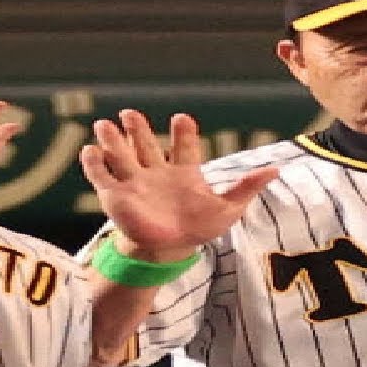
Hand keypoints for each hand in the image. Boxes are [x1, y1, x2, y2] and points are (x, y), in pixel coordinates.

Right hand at [80, 109, 278, 261]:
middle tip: (130, 113)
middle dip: (137, 129)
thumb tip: (275, 169)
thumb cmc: (198, 229)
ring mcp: (135, 183)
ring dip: (113, 139)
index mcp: (184, 173)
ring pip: (121, 155)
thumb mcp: (227, 208)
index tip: (182, 119)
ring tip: (106, 124)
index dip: (183, 133)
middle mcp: (157, 172)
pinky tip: (91, 150)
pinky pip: (101, 176)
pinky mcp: (116, 196)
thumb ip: (247, 187)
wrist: (168, 252)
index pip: (184, 147)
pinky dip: (94, 163)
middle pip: (146, 144)